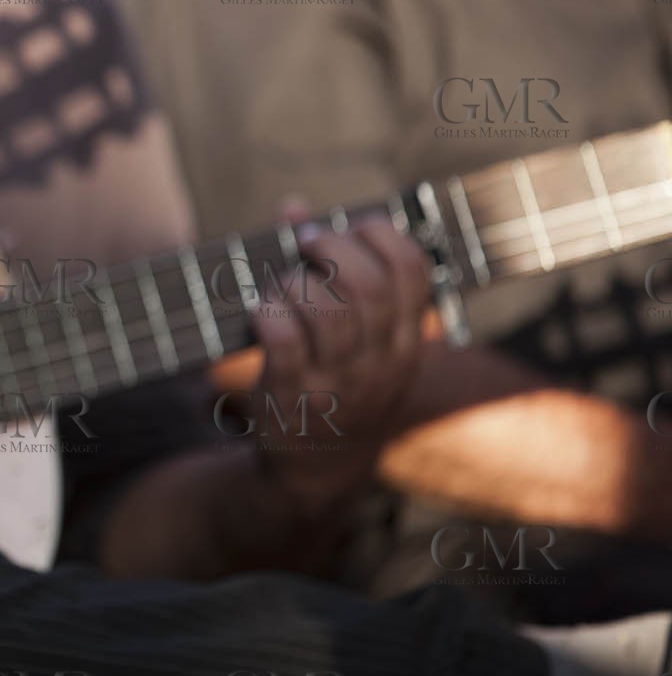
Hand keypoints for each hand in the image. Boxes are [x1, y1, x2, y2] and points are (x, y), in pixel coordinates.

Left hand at [250, 214, 429, 515]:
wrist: (317, 468)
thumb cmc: (333, 381)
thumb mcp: (356, 337)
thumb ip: (330, 269)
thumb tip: (292, 207)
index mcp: (405, 340)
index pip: (413, 270)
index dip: (380, 235)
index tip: (350, 229)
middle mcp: (380, 361)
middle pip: (368, 285)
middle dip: (331, 249)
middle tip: (307, 246)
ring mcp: (339, 382)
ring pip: (324, 311)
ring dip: (295, 284)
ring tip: (284, 289)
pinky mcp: (294, 397)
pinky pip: (283, 341)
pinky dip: (268, 314)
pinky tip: (262, 313)